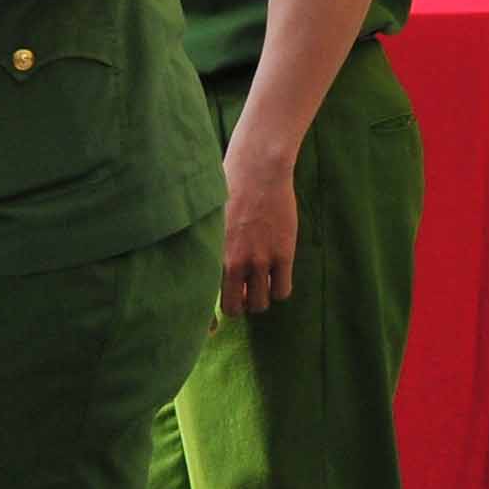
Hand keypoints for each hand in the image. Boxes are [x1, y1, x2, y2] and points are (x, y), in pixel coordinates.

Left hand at [221, 133, 299, 314]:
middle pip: (236, 309)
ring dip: (260, 298)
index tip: (214, 318)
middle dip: (239, 305)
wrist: (258, 170)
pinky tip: (276, 275)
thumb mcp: (209, 221)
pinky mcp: (283, 254)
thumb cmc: (229, 189)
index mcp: (211, 255)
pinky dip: (278, 289)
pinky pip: (282, 291)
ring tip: (260, 283)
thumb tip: (208, 270)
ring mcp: (259, 260)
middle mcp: (234, 263)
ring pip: (261, 304)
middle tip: (243, 291)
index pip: (206, 301)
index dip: (209, 317)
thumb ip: (209, 247)